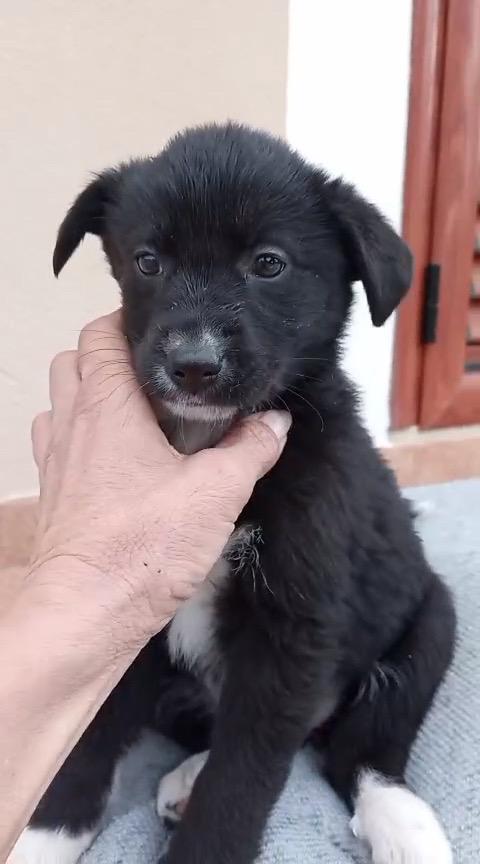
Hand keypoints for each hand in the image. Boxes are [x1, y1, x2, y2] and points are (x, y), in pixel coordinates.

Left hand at [30, 311, 289, 644]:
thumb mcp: (216, 493)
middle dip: (110, 357)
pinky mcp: (54, 494)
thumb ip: (250, 448)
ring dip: (90, 395)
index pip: (100, 334)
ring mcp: (56, 459)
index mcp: (106, 406)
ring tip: (137, 415)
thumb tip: (275, 423)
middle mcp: (71, 423)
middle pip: (73, 360)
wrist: (86, 613)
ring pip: (60, 401)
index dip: (130, 325)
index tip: (167, 341)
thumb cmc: (142, 548)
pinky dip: (79, 436)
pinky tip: (115, 461)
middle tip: (157, 378)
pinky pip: (56, 444)